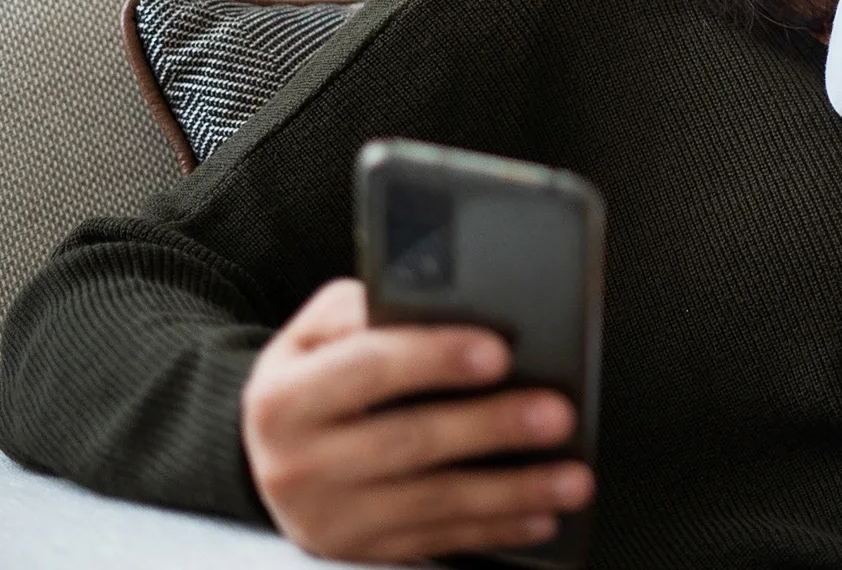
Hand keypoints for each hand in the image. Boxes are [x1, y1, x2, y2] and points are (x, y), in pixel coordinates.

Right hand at [241, 279, 593, 562]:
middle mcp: (298, 463)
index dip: (434, 358)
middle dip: (491, 426)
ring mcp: (330, 517)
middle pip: (408, 441)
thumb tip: (423, 297)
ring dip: (511, 491)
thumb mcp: (311, 336)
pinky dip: (495, 529)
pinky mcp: (360, 551)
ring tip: (571, 477)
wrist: (270, 459)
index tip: (498, 352)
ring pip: (433, 503)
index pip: (367, 367)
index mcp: (284, 397)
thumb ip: (359, 310)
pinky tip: (540, 516)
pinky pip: (437, 542)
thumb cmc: (313, 381)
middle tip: (557, 413)